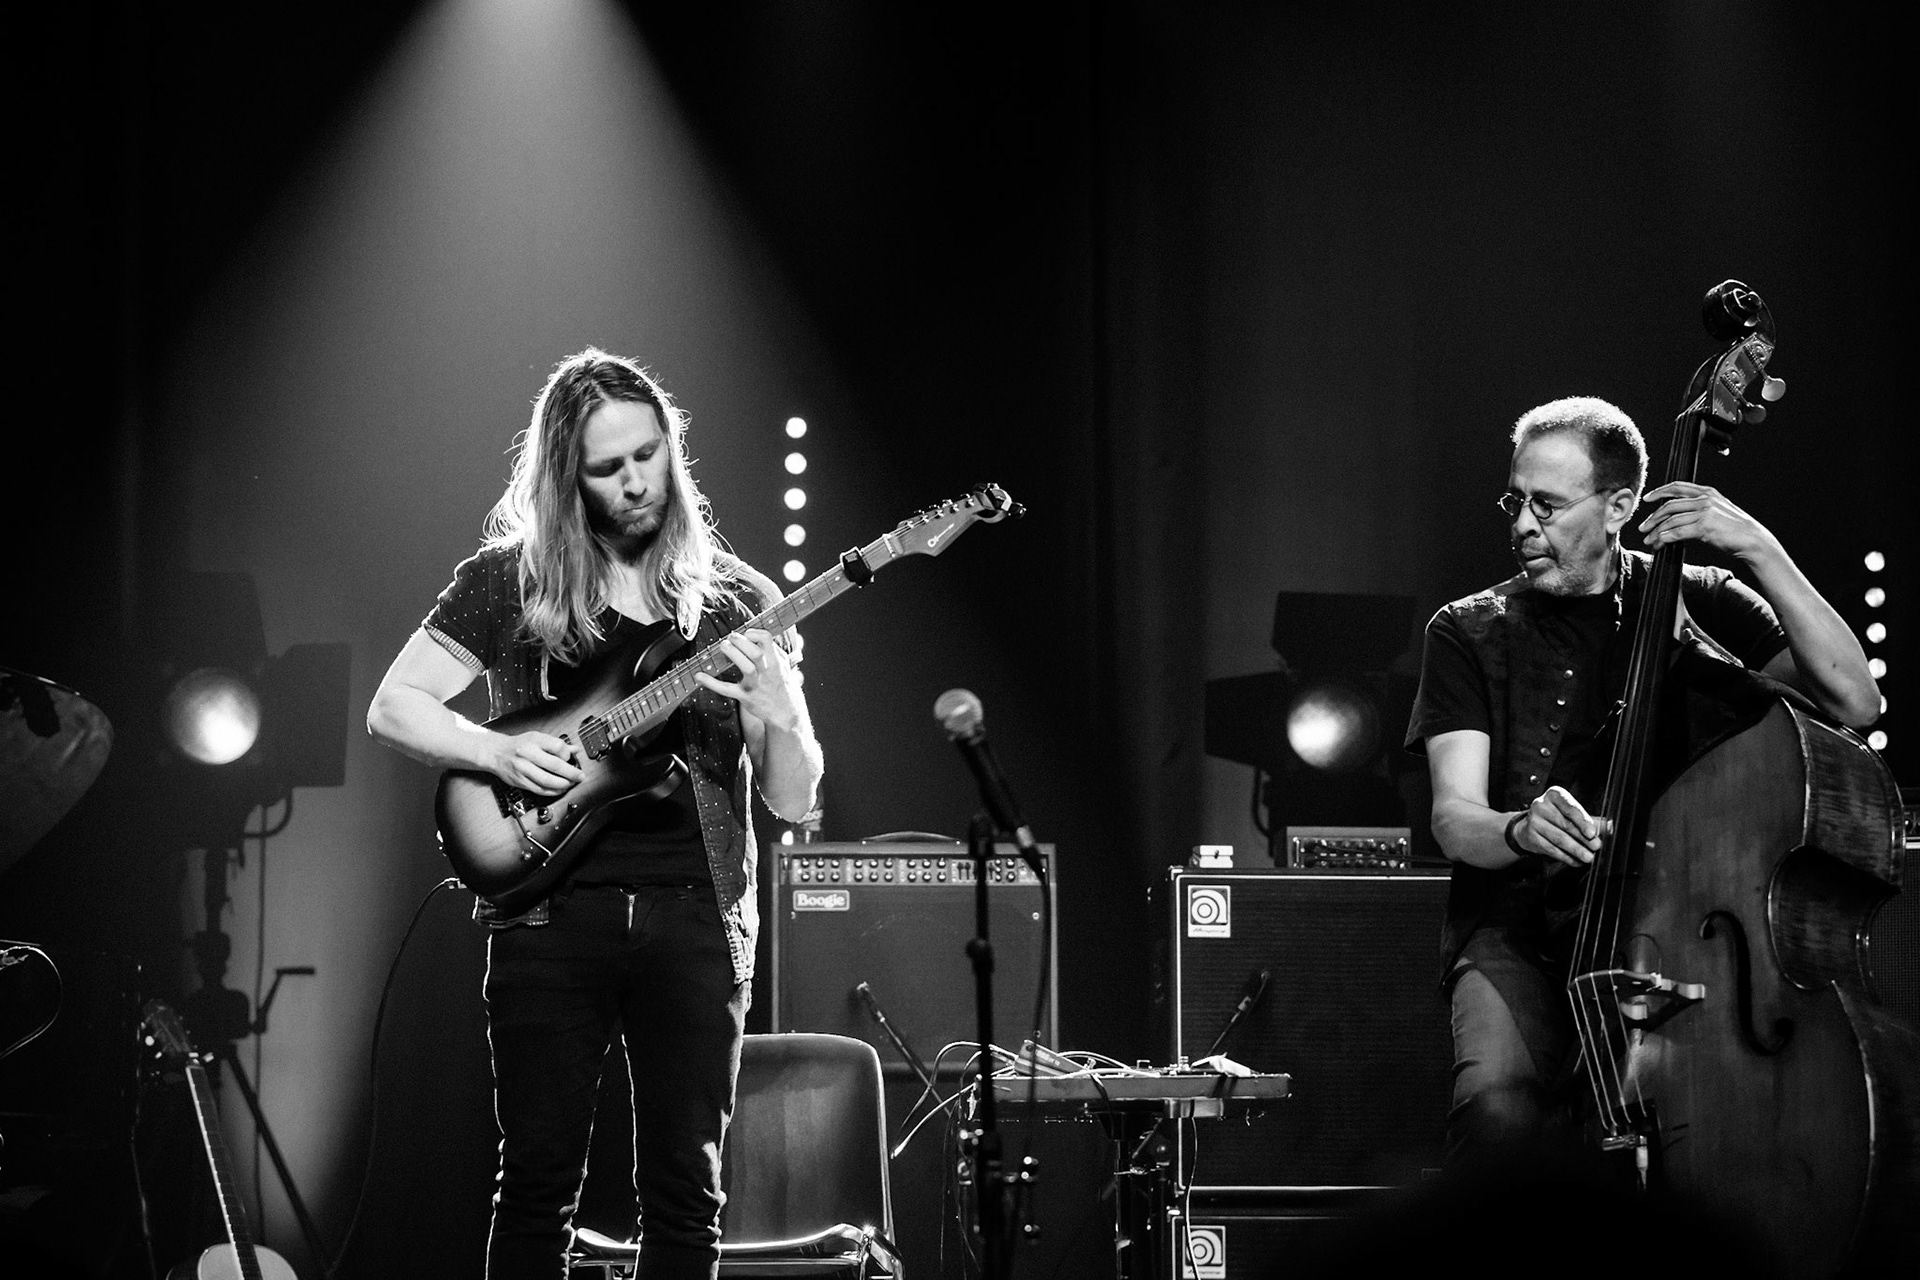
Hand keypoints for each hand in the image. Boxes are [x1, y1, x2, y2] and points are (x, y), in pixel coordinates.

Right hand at [491, 731, 581, 796]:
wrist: (496, 753)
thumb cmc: (518, 744)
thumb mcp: (537, 738)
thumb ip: (556, 744)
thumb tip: (574, 750)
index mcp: (534, 740)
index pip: (557, 747)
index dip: (567, 754)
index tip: (571, 758)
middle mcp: (527, 754)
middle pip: (554, 765)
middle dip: (571, 773)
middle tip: (579, 776)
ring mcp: (523, 769)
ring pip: (547, 781)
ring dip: (563, 785)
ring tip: (571, 784)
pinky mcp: (520, 781)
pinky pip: (539, 789)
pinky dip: (552, 791)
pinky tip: (559, 789)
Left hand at [693, 629, 803, 731]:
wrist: (785, 713)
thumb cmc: (782, 685)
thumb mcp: (784, 665)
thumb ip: (772, 649)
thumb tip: (757, 634)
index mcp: (776, 661)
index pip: (767, 639)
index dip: (754, 633)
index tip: (745, 634)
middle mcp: (767, 671)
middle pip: (756, 652)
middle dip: (741, 641)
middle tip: (730, 638)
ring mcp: (756, 685)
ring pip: (747, 668)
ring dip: (733, 654)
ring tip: (723, 646)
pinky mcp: (745, 697)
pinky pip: (727, 689)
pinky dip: (712, 683)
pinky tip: (699, 676)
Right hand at [1515, 786, 1605, 866]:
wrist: (1529, 826)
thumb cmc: (1555, 817)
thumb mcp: (1572, 813)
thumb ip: (1591, 820)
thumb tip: (1609, 827)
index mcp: (1554, 795)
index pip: (1570, 808)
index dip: (1582, 821)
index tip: (1592, 833)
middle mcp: (1541, 806)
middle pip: (1566, 824)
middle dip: (1583, 838)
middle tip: (1596, 847)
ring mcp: (1534, 821)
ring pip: (1559, 839)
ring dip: (1576, 850)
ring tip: (1588, 857)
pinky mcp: (1530, 836)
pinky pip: (1551, 849)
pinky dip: (1566, 857)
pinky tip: (1576, 860)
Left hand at [1638, 481, 1778, 560]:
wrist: (1753, 539)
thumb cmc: (1735, 529)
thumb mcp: (1718, 510)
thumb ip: (1700, 507)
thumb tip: (1677, 516)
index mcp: (1707, 492)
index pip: (1677, 487)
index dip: (1659, 492)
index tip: (1647, 498)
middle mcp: (1705, 499)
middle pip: (1669, 506)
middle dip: (1653, 517)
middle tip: (1643, 528)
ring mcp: (1705, 512)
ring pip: (1671, 520)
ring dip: (1657, 532)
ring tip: (1650, 540)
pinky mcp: (1704, 526)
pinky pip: (1677, 532)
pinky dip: (1665, 538)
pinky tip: (1660, 543)